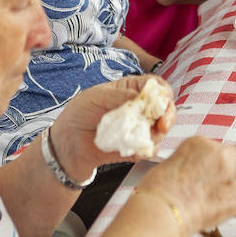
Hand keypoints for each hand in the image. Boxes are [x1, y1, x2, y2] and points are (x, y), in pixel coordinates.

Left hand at [50, 75, 175, 179]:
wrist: (66, 144)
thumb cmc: (79, 113)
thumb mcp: (95, 97)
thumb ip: (119, 96)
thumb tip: (142, 97)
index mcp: (131, 90)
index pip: (157, 87)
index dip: (164, 93)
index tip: (162, 104)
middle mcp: (140, 108)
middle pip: (166, 108)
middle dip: (168, 116)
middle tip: (162, 125)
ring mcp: (139, 128)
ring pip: (161, 130)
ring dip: (156, 134)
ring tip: (137, 137)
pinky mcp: (135, 148)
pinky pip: (150, 149)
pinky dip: (145, 150)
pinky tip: (133, 150)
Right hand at [138, 136, 235, 232]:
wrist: (163, 208)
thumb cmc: (158, 193)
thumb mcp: (172, 165)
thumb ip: (191, 165)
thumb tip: (197, 176)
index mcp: (201, 143)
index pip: (224, 148)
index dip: (226, 163)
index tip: (222, 174)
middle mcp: (222, 152)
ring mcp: (235, 171)